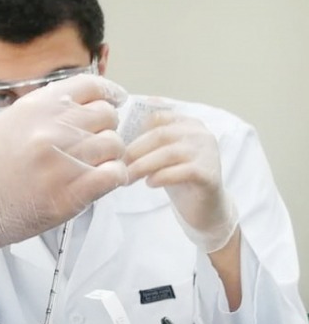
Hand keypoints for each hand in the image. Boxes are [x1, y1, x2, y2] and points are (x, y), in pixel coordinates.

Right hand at [0, 74, 126, 288]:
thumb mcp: (7, 123)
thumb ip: (45, 112)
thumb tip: (84, 106)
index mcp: (35, 107)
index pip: (90, 85)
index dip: (107, 94)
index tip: (112, 102)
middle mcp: (50, 129)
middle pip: (107, 115)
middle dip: (105, 128)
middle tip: (94, 144)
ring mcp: (62, 162)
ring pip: (113, 145)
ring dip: (108, 155)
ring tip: (92, 166)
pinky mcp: (70, 195)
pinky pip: (113, 175)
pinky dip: (113, 177)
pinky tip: (98, 181)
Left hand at [125, 104, 237, 252]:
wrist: (203, 206)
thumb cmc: (177, 176)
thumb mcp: (160, 154)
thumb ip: (147, 141)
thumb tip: (115, 135)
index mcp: (187, 123)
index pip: (156, 117)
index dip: (134, 132)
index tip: (118, 148)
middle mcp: (200, 134)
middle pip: (160, 134)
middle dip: (134, 151)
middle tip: (117, 166)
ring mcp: (208, 153)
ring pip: (169, 153)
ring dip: (143, 166)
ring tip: (129, 178)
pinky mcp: (209, 174)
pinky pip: (182, 171)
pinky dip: (161, 177)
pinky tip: (149, 183)